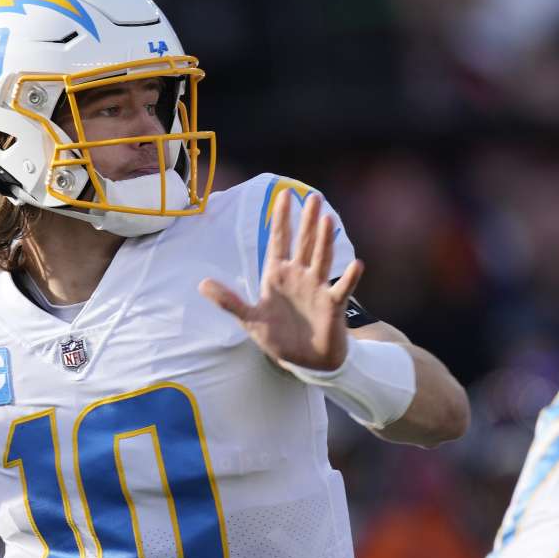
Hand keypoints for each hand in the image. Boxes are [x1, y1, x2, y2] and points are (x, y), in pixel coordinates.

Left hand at [198, 191, 363, 370]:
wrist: (305, 361)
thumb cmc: (279, 337)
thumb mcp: (250, 319)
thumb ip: (228, 301)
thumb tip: (201, 284)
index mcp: (278, 275)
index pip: (278, 241)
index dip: (281, 219)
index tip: (283, 195)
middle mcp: (299, 276)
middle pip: (303, 243)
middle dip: (307, 221)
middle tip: (313, 196)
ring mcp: (317, 288)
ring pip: (321, 258)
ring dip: (324, 240)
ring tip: (327, 220)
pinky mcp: (332, 305)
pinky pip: (342, 289)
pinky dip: (349, 278)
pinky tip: (356, 265)